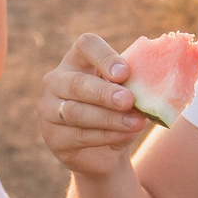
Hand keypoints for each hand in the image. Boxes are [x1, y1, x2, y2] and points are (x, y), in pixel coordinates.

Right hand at [36, 33, 149, 177]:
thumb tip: (149, 88)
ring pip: (76, 112)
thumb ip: (132, 86)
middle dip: (104, 93)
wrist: (105, 151)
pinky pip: (79, 136)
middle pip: (77, 83)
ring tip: (135, 123)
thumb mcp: (127, 93)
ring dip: (109, 118)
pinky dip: (105, 136)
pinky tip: (125, 135)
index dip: (104, 56)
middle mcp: (56, 81)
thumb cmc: (117, 111)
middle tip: (128, 100)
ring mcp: (48, 109)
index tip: (124, 72)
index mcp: (77, 60)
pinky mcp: (52, 137)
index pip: (86, 46)